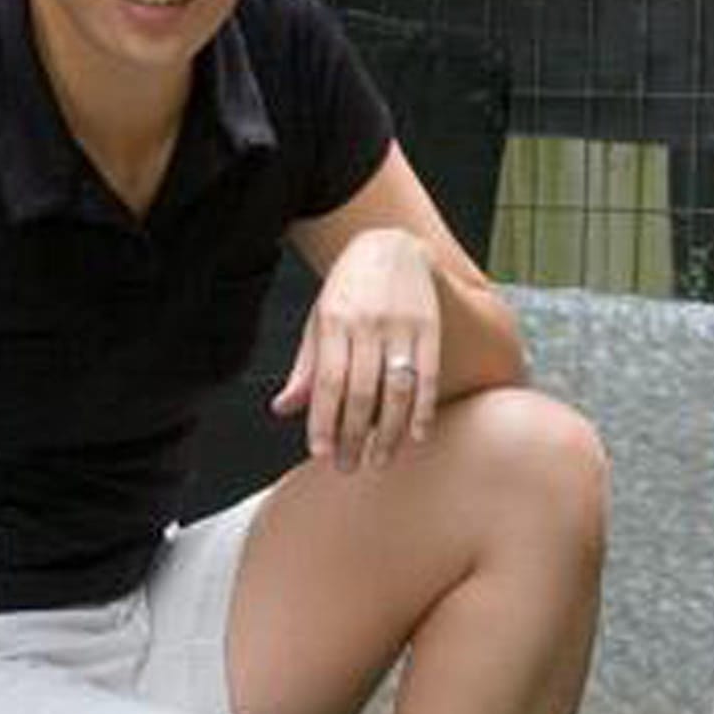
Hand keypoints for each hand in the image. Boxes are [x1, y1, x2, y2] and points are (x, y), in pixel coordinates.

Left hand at [271, 228, 439, 472]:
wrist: (390, 246)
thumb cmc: (348, 292)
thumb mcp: (319, 322)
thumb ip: (306, 368)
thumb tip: (283, 409)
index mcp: (334, 321)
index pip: (328, 380)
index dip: (324, 419)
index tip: (320, 453)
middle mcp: (369, 324)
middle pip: (362, 390)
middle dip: (353, 435)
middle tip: (347, 467)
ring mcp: (402, 325)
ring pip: (397, 388)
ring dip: (388, 430)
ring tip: (379, 459)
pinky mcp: (430, 327)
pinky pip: (427, 375)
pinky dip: (422, 408)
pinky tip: (416, 434)